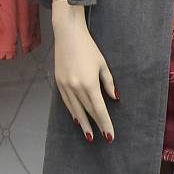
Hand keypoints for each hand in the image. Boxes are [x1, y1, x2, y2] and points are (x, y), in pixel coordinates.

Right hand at [51, 6, 115, 141]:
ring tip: (88, 135)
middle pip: (88, 111)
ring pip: (75, 109)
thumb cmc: (89, 48)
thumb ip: (109, 83)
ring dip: (83, 123)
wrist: (67, 34)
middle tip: (101, 138)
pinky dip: (72, 111)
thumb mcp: (103, 64)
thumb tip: (114, 98)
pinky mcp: (59, 82)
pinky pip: (66, 102)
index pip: (99, 109)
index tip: (109, 135)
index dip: (105, 123)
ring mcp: (65, 85)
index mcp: (89, 83)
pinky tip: (77, 119)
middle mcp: (76, 87)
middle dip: (95, 125)